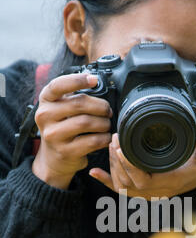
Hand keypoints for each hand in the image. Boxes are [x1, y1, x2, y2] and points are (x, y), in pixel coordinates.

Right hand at [32, 73, 112, 189]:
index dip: (78, 80)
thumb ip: (73, 96)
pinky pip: (92, 141)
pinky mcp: (66, 151)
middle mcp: (45, 116)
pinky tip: (105, 137)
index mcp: (45, 100)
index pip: (58, 85)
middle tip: (108, 111)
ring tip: (107, 125)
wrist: (54, 157)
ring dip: (104, 123)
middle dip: (100, 106)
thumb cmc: (62, 127)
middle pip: (79, 103)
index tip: (94, 80)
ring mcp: (54, 135)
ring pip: (86, 122)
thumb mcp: (61, 108)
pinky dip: (104, 138)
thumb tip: (97, 83)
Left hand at [89, 123, 195, 199]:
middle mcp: (157, 192)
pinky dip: (106, 181)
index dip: (129, 167)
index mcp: (170, 183)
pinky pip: (120, 189)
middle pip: (128, 183)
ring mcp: (148, 193)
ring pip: (122, 186)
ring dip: (113, 167)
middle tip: (114, 139)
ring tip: (111, 144)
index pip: (143, 181)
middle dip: (118, 162)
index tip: (121, 148)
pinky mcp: (142, 189)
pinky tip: (94, 172)